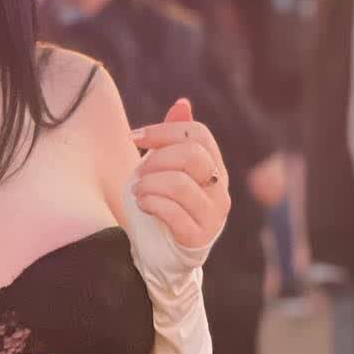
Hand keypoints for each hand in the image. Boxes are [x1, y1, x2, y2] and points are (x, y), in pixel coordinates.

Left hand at [127, 98, 229, 251]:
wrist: (162, 251)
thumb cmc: (164, 203)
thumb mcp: (165, 168)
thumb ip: (174, 139)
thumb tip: (182, 102)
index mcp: (214, 165)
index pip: (198, 134)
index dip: (163, 130)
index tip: (134, 137)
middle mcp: (220, 188)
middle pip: (192, 155)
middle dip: (156, 159)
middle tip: (137, 172)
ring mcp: (213, 214)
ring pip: (180, 184)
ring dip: (149, 185)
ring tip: (138, 192)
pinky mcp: (198, 237)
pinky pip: (174, 213)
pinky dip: (151, 204)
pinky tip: (143, 205)